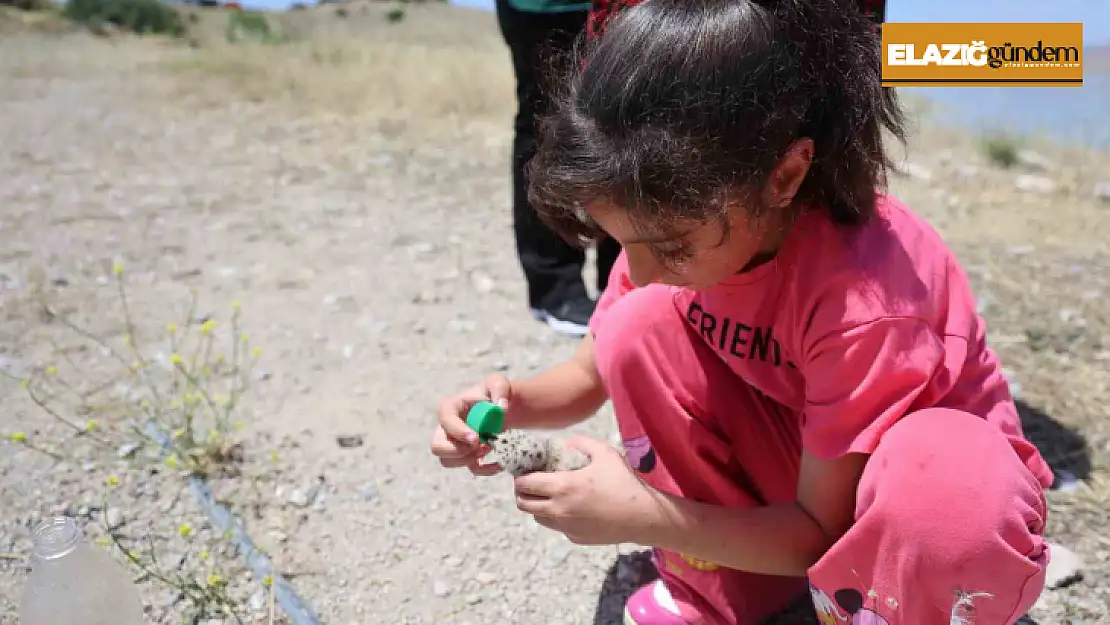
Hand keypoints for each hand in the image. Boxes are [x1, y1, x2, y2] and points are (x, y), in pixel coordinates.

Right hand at [430, 374, 511, 475]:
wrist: (500, 407)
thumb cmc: (494, 393)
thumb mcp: (498, 383)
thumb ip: (501, 389)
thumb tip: (501, 408)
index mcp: (451, 407)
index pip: (445, 420)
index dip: (457, 431)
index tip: (476, 438)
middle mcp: (446, 427)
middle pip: (437, 446)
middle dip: (457, 451)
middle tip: (480, 445)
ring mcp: (453, 443)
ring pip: (447, 461)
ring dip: (468, 460)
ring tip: (488, 448)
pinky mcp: (466, 455)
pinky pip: (468, 469)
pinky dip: (484, 470)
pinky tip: (497, 464)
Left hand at [514, 436, 662, 544]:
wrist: (642, 517)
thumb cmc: (623, 482)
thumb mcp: (604, 453)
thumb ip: (580, 443)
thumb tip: (565, 444)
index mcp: (562, 487)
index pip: (524, 484)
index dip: (520, 476)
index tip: (526, 470)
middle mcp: (558, 510)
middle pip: (523, 504)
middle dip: (523, 492)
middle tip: (532, 483)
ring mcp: (565, 527)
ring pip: (538, 517)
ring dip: (538, 505)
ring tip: (551, 495)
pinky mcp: (574, 538)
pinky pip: (557, 527)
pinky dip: (557, 517)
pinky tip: (573, 508)